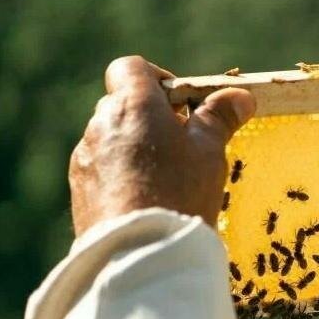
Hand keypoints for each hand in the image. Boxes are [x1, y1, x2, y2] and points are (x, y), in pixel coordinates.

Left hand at [69, 56, 254, 234]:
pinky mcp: (80, 188)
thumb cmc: (180, 193)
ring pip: (113, 139)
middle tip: (183, 148)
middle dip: (151, 119)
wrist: (141, 250)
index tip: (183, 106)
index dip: (158, 80)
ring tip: (166, 181)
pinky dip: (122, 176)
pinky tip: (146, 200)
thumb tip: (238, 96)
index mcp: (133, 105)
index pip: (131, 68)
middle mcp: (101, 123)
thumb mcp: (210, 153)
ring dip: (136, 149)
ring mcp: (86, 156)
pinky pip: (102, 169)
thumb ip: (219, 119)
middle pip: (124, 105)